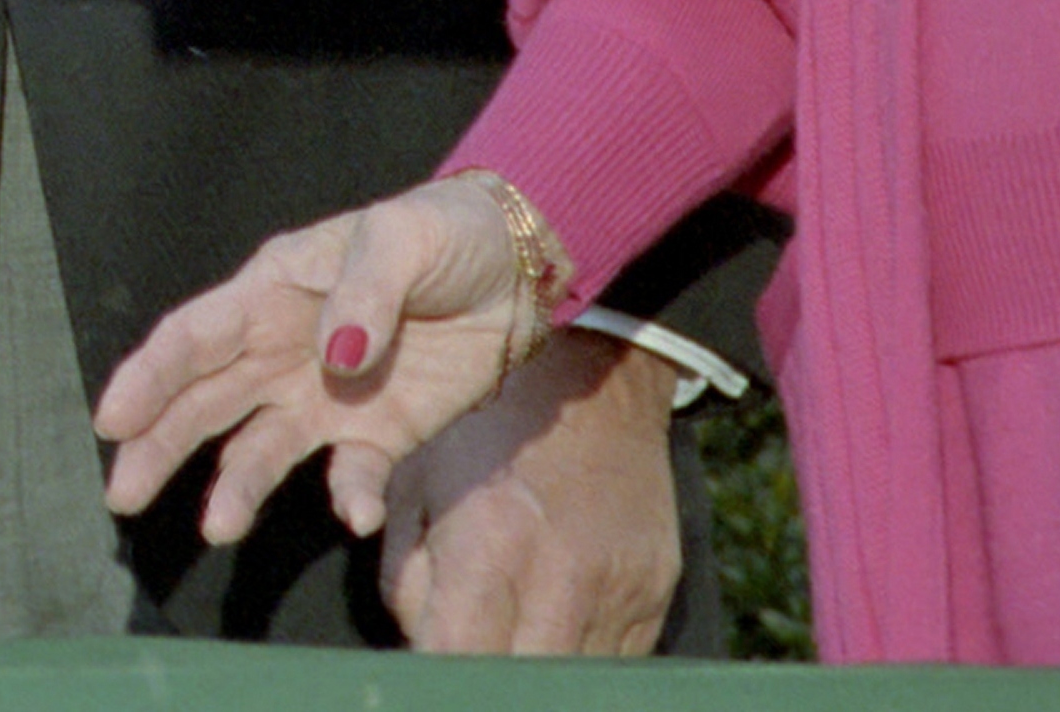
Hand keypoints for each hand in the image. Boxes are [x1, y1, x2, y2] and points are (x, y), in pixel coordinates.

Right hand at [94, 173, 533, 543]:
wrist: (518, 270)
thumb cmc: (444, 233)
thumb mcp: (402, 238)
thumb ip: (365, 292)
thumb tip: (334, 356)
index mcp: (272, 289)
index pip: (196, 337)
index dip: (149, 377)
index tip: (111, 421)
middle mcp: (282, 348)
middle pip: (205, 401)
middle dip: (159, 444)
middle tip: (122, 494)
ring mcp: (328, 396)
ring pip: (260, 446)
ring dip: (235, 485)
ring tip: (217, 528)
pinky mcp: (380, 432)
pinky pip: (352, 472)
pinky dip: (348, 495)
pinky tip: (354, 514)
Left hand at [379, 331, 683, 654]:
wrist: (595, 379)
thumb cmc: (482, 426)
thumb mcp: (413, 482)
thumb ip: (403, 580)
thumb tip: (418, 650)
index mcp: (490, 541)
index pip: (456, 661)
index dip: (433, 678)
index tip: (418, 672)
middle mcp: (562, 578)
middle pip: (516, 684)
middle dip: (479, 680)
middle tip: (459, 657)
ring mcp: (620, 593)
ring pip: (569, 681)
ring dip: (528, 673)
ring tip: (499, 639)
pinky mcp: (656, 597)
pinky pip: (612, 663)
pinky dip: (572, 659)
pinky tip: (544, 626)